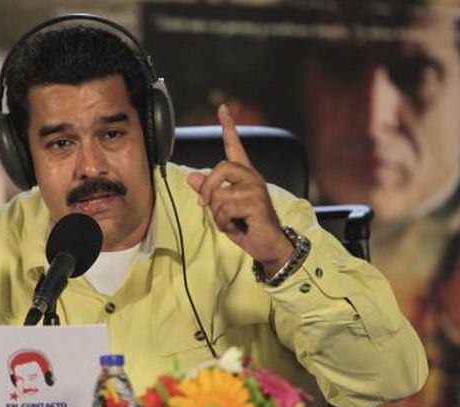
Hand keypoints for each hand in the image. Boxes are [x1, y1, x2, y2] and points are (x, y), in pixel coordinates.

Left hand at [187, 104, 293, 275]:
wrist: (267, 246)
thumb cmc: (246, 226)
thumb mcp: (222, 208)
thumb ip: (208, 192)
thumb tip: (192, 177)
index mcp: (244, 175)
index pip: (235, 146)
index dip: (228, 126)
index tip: (222, 108)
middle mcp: (252, 177)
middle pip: (220, 167)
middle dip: (207, 189)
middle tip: (204, 205)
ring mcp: (256, 189)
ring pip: (219, 193)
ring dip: (217, 213)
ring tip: (230, 221)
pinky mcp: (257, 203)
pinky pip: (225, 208)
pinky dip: (224, 222)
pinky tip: (236, 227)